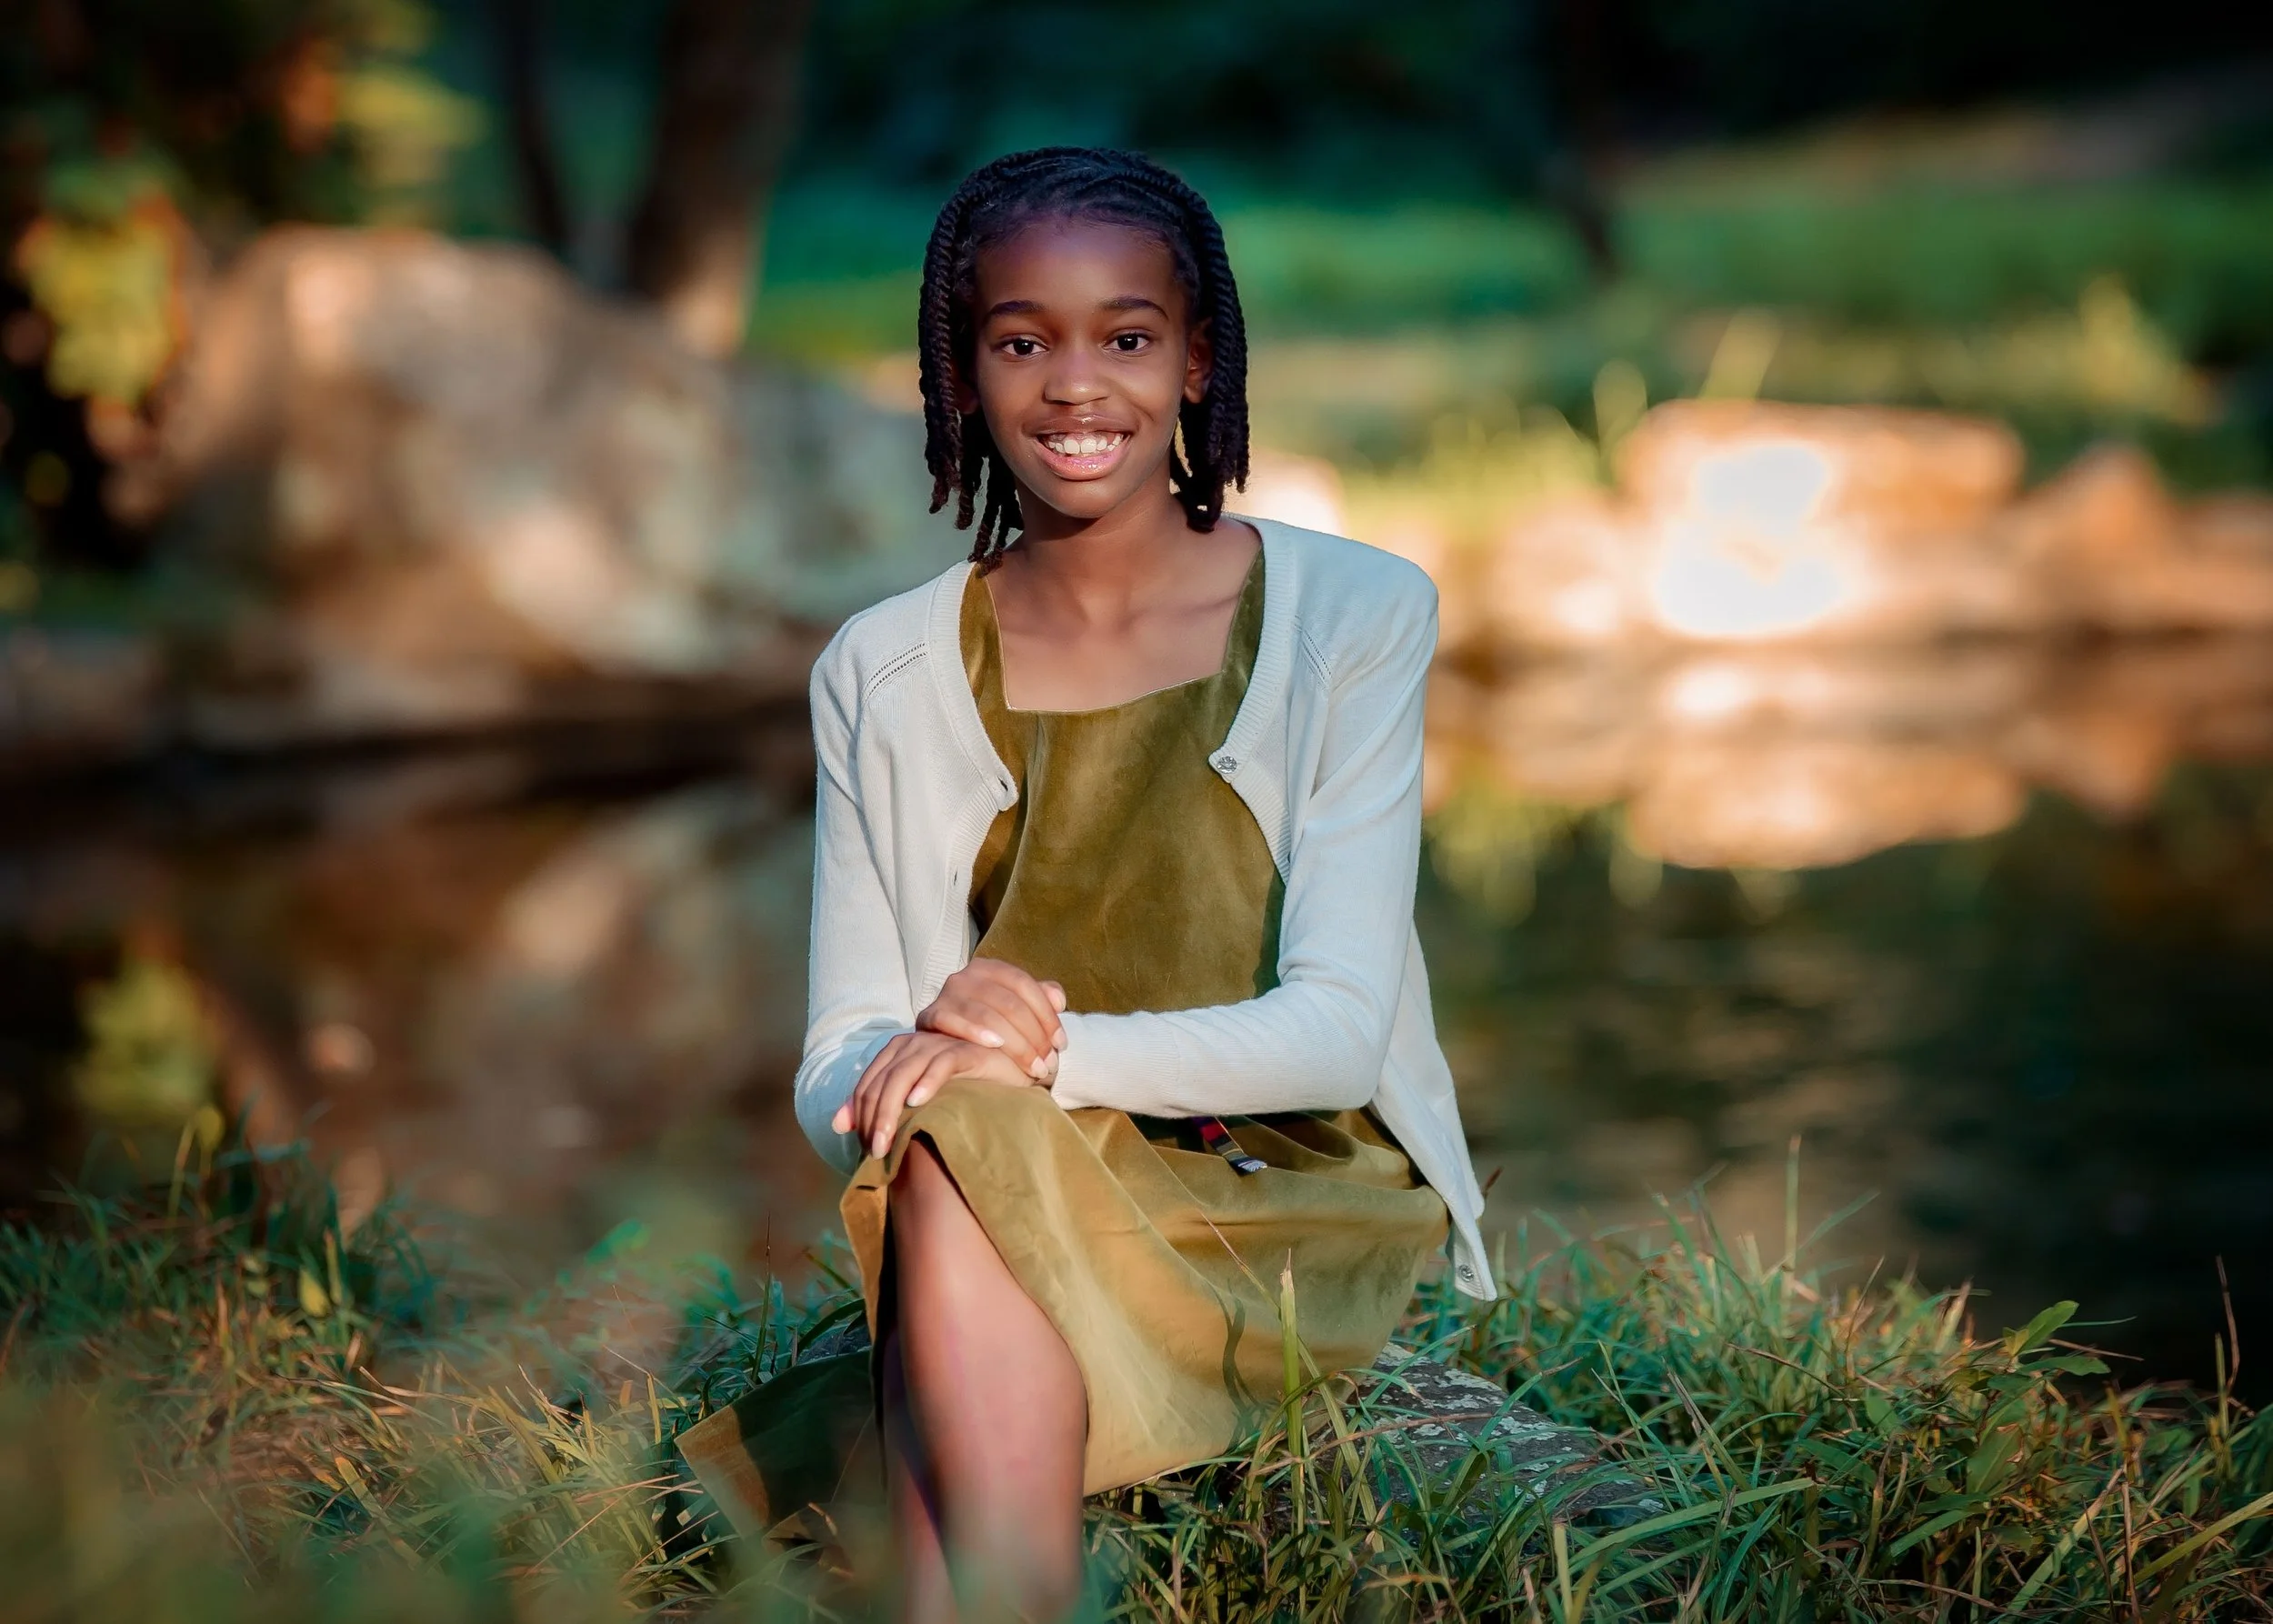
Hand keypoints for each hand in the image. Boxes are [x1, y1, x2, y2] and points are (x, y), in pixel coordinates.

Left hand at [831, 1031, 1038, 1159]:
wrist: (1008, 1076)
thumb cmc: (959, 1092)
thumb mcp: (915, 1101)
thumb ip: (879, 1108)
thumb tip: (836, 1125)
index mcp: (897, 1052)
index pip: (867, 1085)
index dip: (861, 1117)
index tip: (866, 1150)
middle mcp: (914, 1043)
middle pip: (882, 1082)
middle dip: (874, 1119)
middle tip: (875, 1153)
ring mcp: (939, 1044)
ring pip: (904, 1074)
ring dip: (890, 1111)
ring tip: (887, 1144)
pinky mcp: (966, 1050)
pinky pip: (942, 1063)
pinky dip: (928, 1082)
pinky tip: (918, 1103)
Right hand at [915, 958, 1067, 1080]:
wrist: (945, 1046)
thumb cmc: (991, 1028)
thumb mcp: (1018, 1010)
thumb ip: (1041, 999)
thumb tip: (1059, 1001)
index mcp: (990, 969)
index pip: (1024, 985)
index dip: (1047, 1015)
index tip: (1061, 1043)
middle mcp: (967, 975)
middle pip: (1009, 1003)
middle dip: (1034, 1036)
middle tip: (1048, 1064)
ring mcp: (947, 994)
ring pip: (987, 1014)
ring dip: (1015, 1044)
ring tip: (1032, 1067)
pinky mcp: (929, 1015)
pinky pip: (952, 1020)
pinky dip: (973, 1031)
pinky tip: (994, 1044)